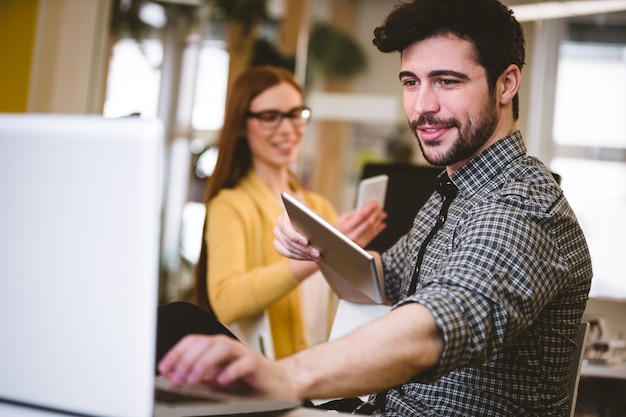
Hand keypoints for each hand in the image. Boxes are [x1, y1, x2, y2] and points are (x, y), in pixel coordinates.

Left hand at [157, 334, 296, 398]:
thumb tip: (174, 376)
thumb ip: (199, 375)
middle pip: (204, 343)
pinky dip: (230, 371)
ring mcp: (242, 353)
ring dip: (204, 363)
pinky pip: (243, 363)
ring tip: (194, 379)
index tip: (163, 368)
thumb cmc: (245, 380)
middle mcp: (227, 346)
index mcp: (215, 347)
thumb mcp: (216, 378)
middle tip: (176, 379)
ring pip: (221, 348)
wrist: (276, 383)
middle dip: (186, 361)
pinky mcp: (256, 364)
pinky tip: (221, 381)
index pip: (192, 342)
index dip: (176, 353)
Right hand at [273, 214, 321, 260]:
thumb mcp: (319, 220)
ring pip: (288, 248)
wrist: (314, 229)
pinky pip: (287, 253)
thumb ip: (316, 223)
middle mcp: (280, 222)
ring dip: (304, 254)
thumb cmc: (317, 222)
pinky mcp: (278, 244)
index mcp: (288, 212)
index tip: (306, 242)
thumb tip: (317, 231)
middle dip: (304, 248)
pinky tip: (309, 258)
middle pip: (288, 239)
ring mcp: (277, 233)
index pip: (286, 226)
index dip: (295, 236)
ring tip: (317, 257)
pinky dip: (299, 256)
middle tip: (316, 254)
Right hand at [335, 200, 386, 247]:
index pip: (362, 215)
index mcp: (346, 227)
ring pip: (372, 229)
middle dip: (376, 213)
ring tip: (383, 214)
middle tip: (380, 207)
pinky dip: (378, 229)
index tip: (375, 202)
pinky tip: (382, 224)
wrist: (333, 244)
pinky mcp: (362, 246)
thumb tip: (366, 208)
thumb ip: (353, 214)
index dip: (370, 207)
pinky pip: (372, 236)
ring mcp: (358, 242)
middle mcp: (352, 235)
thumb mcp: (341, 219)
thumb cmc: (336, 231)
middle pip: (369, 222)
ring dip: (379, 220)